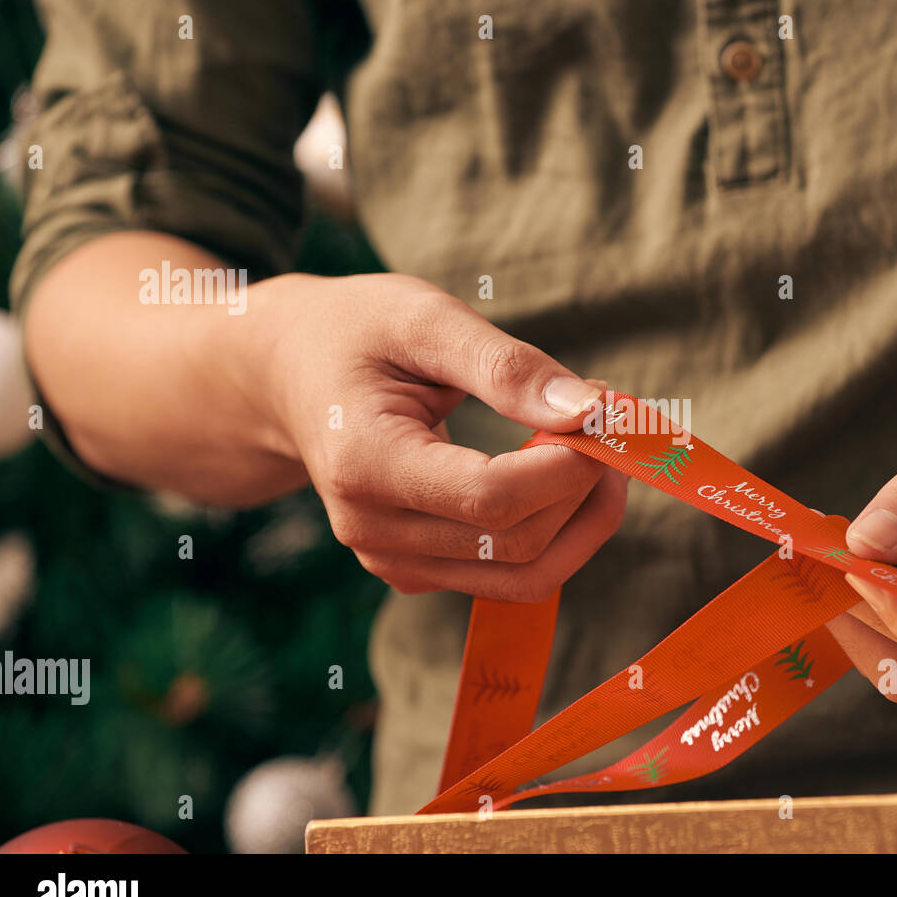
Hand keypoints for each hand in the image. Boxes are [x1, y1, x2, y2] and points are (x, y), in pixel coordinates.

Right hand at [254, 272, 625, 601]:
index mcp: (365, 463)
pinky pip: (510, 576)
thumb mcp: (424, 319)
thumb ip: (505, 367)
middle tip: (609, 420)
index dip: (567, 466)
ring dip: (583, 519)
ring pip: (525, 575)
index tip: (607, 411)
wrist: (288, 375)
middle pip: (517, 542)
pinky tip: (559, 474)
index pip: (491, 499)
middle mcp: (373, 531)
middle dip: (585, 486)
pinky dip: (557, 532)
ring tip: (597, 450)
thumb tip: (590, 411)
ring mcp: (393, 562)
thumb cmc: (356, 333)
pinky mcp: (418, 571)